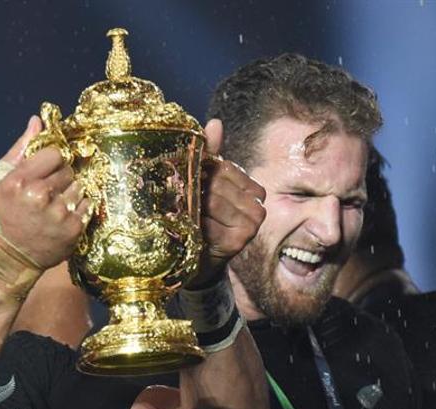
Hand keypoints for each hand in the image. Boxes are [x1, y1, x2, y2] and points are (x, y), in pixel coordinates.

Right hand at [0, 117, 90, 268]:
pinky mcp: (73, 229)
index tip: (47, 169)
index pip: (55, 153)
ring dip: (71, 192)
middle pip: (69, 170)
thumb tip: (38, 121)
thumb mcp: (1, 177)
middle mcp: (38, 197)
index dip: (54, 160)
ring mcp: (58, 214)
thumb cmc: (5, 211)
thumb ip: (21, 148)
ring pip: (80, 186)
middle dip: (62, 177)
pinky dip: (79, 207)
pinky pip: (88, 204)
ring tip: (55, 205)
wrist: (12, 255)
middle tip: (49, 191)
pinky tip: (64, 215)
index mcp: (18, 181)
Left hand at [187, 119, 265, 288]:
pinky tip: (190, 230)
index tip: (187, 181)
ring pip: (213, 201)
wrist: (195, 258)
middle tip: (178, 199)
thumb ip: (211, 154)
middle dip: (195, 190)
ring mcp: (251, 224)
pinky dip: (195, 224)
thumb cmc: (200, 217)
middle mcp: (257, 205)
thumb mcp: (204, 184)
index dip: (202, 172)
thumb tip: (215, 123)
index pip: (224, 168)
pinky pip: (210, 222)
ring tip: (183, 214)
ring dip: (192, 207)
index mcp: (251, 187)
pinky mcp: (239, 240)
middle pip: (218, 184)